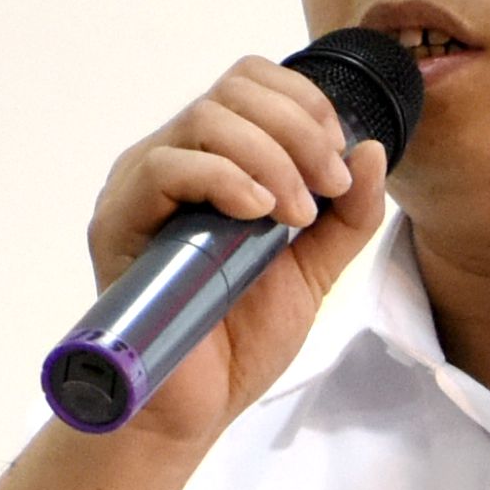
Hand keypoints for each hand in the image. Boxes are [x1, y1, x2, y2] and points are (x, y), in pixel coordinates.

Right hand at [83, 55, 389, 448]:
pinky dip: (223, 180)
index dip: (304, 103)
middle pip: (233, 90)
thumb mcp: (315, 269)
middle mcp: (174, 160)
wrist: (197, 407)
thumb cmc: (240, 339)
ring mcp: (141, 187)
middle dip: (297, 130)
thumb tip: (370, 148)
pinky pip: (165, 168)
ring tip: (294, 216)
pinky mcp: (119, 221)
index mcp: (216, 160)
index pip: (252, 83)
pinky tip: (256, 215)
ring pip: (203, 118)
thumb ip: (347, 214)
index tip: (339, 161)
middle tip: (328, 188)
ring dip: (269, 157)